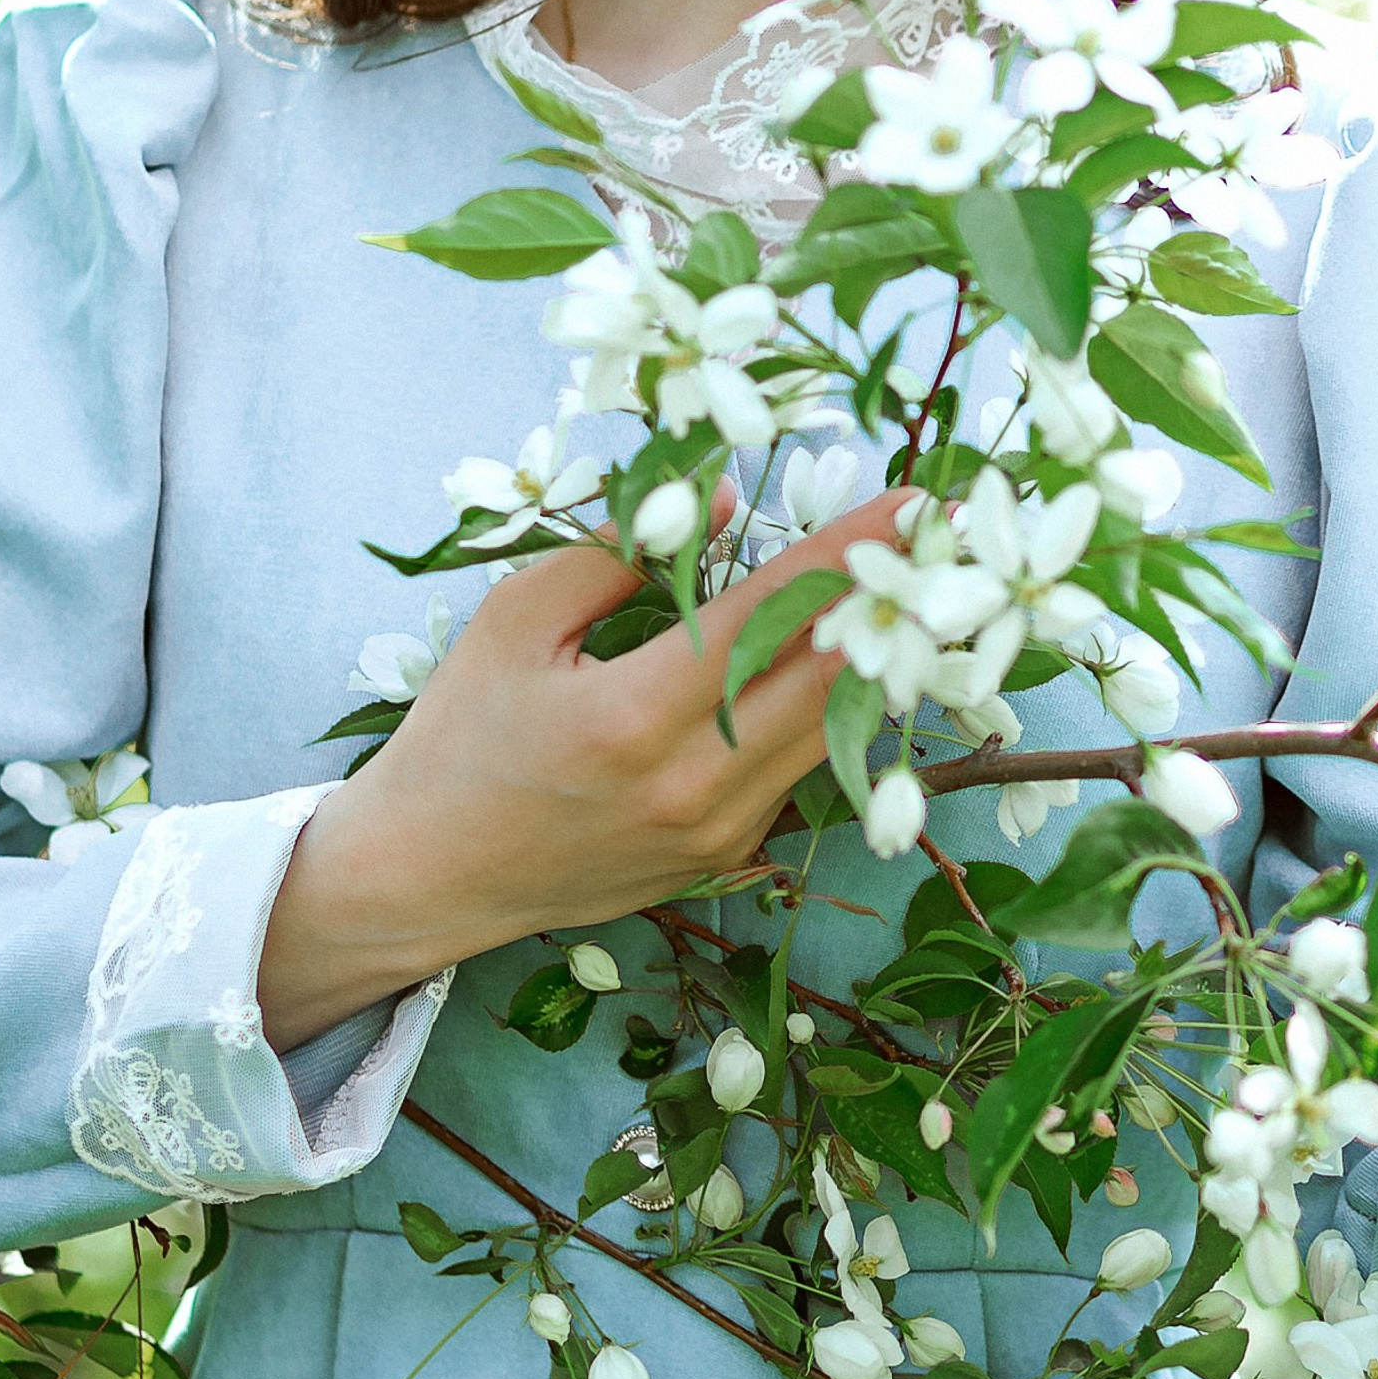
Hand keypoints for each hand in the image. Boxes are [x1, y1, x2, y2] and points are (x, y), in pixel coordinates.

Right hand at [257, 487, 907, 1048]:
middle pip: (834, 684)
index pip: (772, 619)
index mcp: (634, 719)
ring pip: (833, 733)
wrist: (427, 875)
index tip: (918, 503)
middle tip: (950, 539)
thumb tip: (724, 503)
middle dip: (900, 602)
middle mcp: (693, 786)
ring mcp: (718, 833)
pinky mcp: (726, 858)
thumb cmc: (459, 735)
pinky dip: (828, 712)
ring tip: (919, 585)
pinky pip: (800, 771)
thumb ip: (620, 553)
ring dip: (881, 657)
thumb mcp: (514, 621)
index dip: (852, 552)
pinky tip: (847, 657)